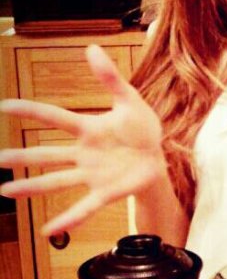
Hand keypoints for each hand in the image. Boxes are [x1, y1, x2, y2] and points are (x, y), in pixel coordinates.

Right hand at [0, 44, 165, 234]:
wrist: (160, 157)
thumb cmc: (142, 129)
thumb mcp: (130, 100)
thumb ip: (110, 78)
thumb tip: (91, 48)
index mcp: (88, 129)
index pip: (55, 118)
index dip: (31, 111)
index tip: (5, 106)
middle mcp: (84, 154)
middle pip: (47, 154)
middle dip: (22, 157)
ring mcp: (92, 175)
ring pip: (56, 181)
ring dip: (32, 187)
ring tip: (5, 191)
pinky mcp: (106, 193)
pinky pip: (84, 207)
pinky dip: (67, 219)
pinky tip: (49, 230)